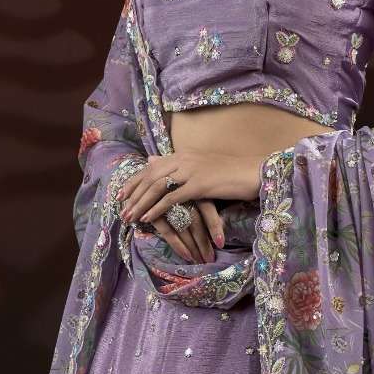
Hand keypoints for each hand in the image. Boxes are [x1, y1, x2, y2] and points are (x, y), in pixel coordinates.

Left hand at [119, 148, 265, 257]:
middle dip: (133, 193)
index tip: (121, 194)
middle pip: (150, 176)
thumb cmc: (231, 172)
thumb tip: (155, 161)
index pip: (151, 167)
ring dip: (141, 203)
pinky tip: (148, 218)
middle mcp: (183, 160)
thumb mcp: (202, 166)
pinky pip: (172, 198)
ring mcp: (191, 171)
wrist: (253, 172)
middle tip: (120, 209)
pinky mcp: (199, 185)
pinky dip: (157, 209)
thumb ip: (180, 166)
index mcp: (183, 155)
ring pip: (157, 187)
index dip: (134, 180)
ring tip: (130, 216)